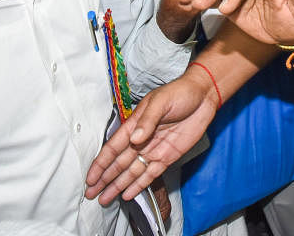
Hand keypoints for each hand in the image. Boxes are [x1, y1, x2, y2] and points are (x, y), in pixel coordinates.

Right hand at [85, 68, 220, 204]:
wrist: (203, 96)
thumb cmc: (180, 93)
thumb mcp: (161, 102)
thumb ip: (147, 121)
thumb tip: (134, 140)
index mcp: (135, 125)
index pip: (113, 148)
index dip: (100, 164)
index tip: (90, 178)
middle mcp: (141, 140)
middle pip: (118, 164)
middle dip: (104, 179)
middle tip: (91, 194)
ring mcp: (153, 150)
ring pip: (131, 172)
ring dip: (118, 185)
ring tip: (104, 199)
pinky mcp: (167, 157)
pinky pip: (150, 174)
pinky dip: (139, 185)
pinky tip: (127, 194)